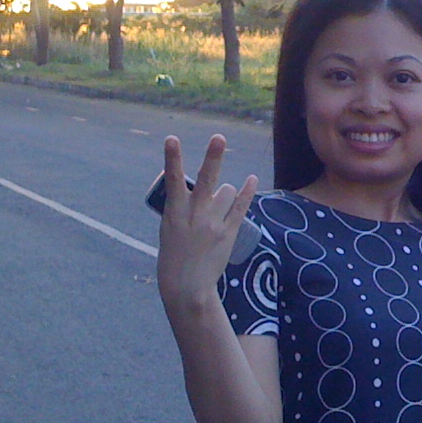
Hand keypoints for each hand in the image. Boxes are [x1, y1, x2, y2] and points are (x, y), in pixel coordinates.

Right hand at [156, 134, 257, 314]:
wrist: (187, 285)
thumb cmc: (174, 255)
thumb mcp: (169, 228)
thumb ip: (182, 207)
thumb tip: (203, 189)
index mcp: (174, 212)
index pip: (172, 179)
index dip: (172, 158)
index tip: (172, 138)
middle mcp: (195, 214)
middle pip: (207, 179)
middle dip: (213, 157)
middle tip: (219, 137)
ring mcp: (214, 223)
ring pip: (227, 191)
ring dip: (225, 193)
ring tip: (217, 208)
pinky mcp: (229, 233)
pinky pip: (241, 207)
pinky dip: (247, 192)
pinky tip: (252, 179)